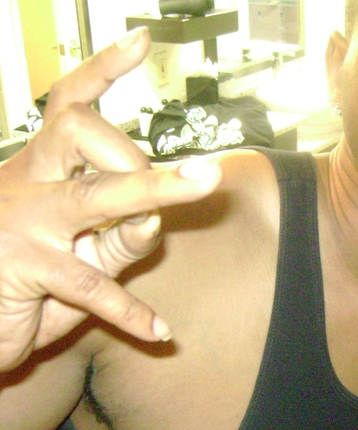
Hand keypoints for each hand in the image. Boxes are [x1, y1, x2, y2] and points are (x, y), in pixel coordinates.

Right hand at [0, 28, 221, 369]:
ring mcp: (22, 224)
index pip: (69, 107)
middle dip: (142, 150)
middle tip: (198, 175)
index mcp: (40, 169)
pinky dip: (130, 312)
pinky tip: (160, 333)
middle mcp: (27, 183)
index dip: (103, 70)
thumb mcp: (86, 257)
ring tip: (206, 183)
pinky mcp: (24, 271)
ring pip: (93, 195)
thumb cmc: (33, 286)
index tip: (143, 39)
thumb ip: (121, 235)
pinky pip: (91, 285)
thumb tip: (155, 217)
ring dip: (153, 191)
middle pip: (82, 134)